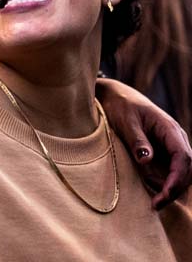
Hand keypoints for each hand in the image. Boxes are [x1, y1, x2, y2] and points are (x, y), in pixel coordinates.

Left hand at [97, 78, 191, 207]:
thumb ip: (137, 140)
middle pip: (187, 169)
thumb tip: (146, 161)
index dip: (177, 179)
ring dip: (170, 187)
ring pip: (181, 172)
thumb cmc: (120, 105)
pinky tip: (150, 187)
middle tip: (156, 204)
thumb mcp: (125, 121)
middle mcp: (176, 138)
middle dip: (175, 189)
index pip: (184, 158)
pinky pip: (171, 170)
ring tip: (152, 198)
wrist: (115, 95)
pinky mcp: (164, 151)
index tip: (164, 194)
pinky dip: (164, 181)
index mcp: (170, 129)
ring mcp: (172, 145)